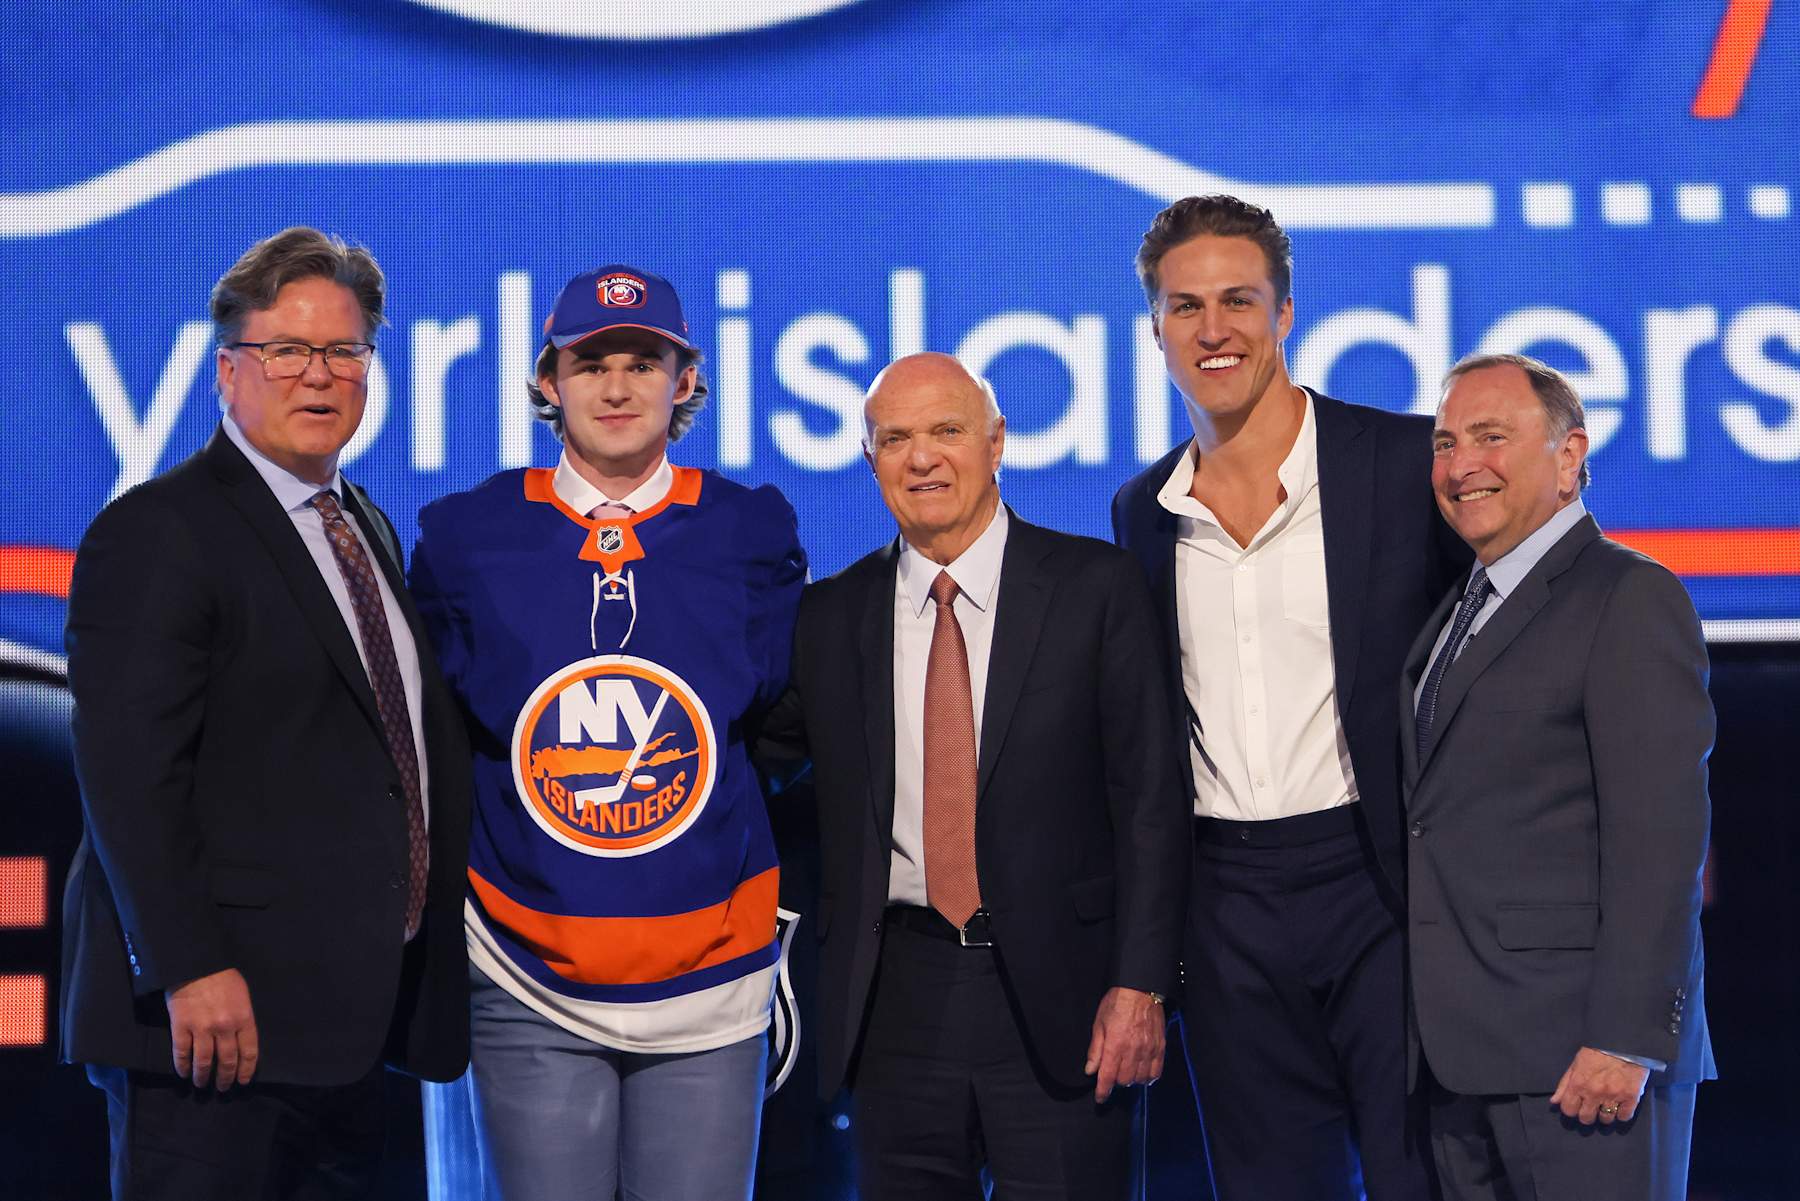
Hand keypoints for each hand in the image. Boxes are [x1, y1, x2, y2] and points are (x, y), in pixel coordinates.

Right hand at [166, 968, 258, 1090]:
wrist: (196, 963)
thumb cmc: (223, 977)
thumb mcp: (242, 996)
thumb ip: (243, 1018)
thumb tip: (241, 1039)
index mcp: (244, 1018)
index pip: (249, 1052)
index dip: (246, 1070)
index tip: (243, 1081)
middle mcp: (225, 1027)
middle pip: (227, 1061)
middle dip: (225, 1078)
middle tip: (222, 1087)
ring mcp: (202, 1029)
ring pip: (204, 1062)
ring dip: (203, 1077)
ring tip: (202, 1084)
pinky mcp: (181, 1027)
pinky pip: (182, 1054)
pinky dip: (182, 1067)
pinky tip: (183, 1073)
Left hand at [1084, 987, 1164, 1102]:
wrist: (1140, 989)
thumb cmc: (1117, 1003)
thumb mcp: (1099, 1024)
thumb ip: (1095, 1049)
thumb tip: (1090, 1070)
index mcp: (1115, 1045)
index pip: (1107, 1077)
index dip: (1102, 1091)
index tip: (1100, 1098)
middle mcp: (1132, 1051)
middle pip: (1124, 1080)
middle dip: (1115, 1081)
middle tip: (1112, 1072)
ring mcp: (1148, 1050)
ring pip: (1140, 1079)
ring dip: (1131, 1079)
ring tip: (1126, 1071)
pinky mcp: (1160, 1047)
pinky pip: (1156, 1071)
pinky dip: (1148, 1077)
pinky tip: (1142, 1073)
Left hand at [1548, 1046, 1648, 1124]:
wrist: (1623, 1043)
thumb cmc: (1597, 1051)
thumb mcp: (1576, 1063)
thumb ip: (1565, 1084)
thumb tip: (1554, 1101)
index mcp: (1578, 1083)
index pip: (1568, 1110)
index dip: (1571, 1109)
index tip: (1576, 1106)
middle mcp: (1594, 1092)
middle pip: (1586, 1118)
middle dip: (1587, 1115)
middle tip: (1592, 1107)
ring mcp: (1613, 1096)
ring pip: (1606, 1119)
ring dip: (1605, 1114)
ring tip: (1607, 1105)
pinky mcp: (1631, 1097)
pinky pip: (1624, 1117)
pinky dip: (1622, 1113)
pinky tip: (1620, 1105)